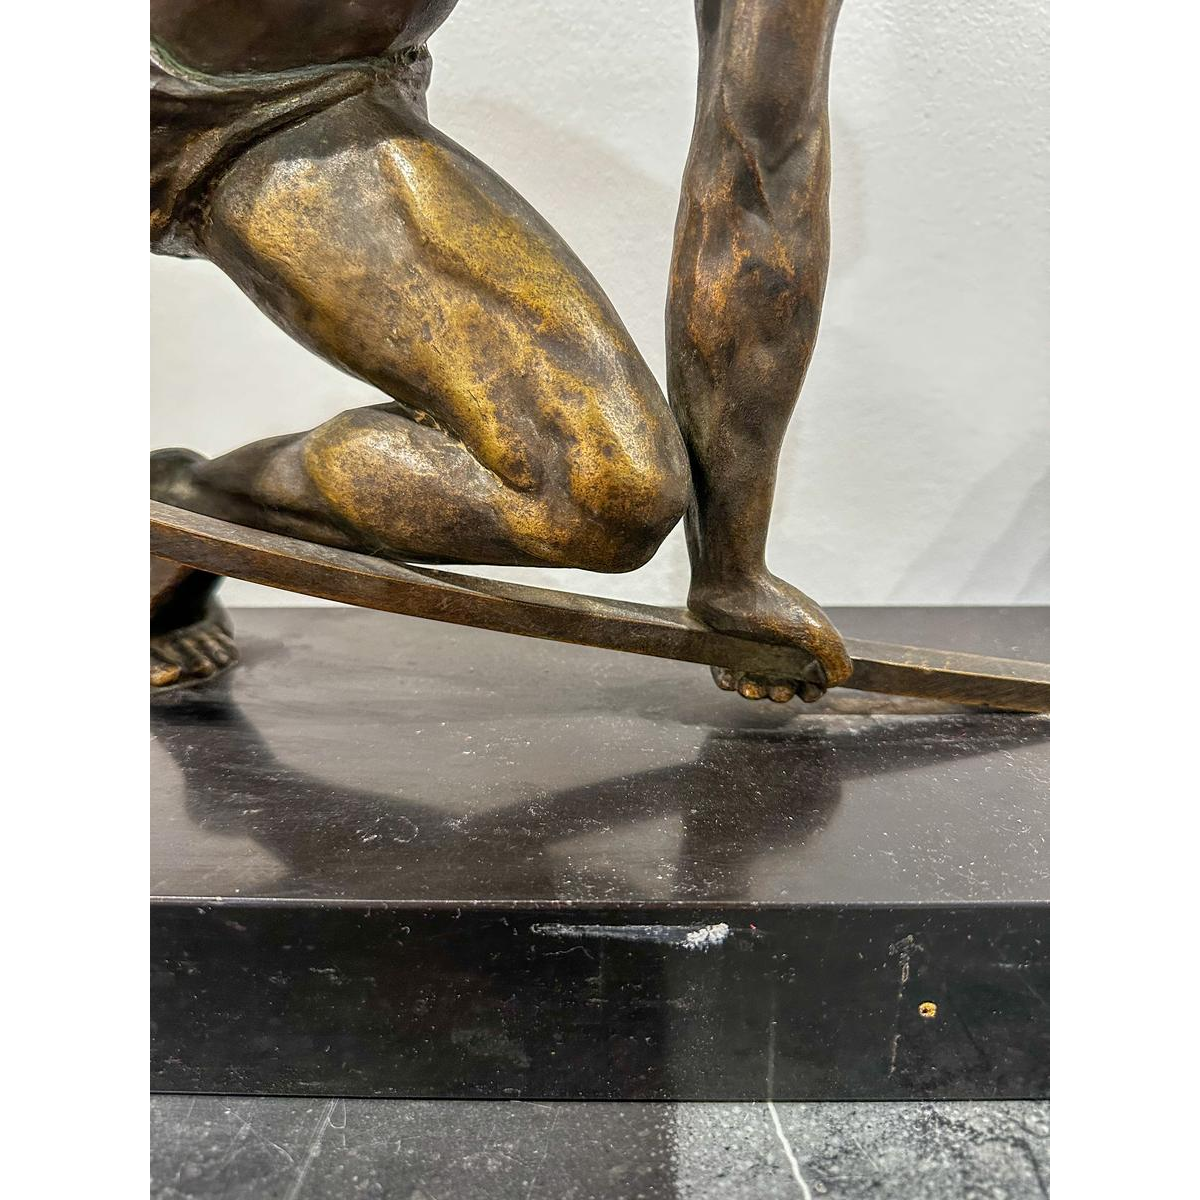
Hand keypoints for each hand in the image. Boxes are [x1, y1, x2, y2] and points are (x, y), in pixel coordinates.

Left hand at [689, 571, 852, 702]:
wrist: (729, 582)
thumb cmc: (774, 604)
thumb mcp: (818, 632)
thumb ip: (837, 660)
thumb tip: (836, 681)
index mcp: (801, 642)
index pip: (811, 679)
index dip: (812, 691)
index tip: (807, 691)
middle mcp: (775, 647)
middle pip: (781, 687)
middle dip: (781, 694)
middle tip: (777, 688)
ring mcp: (747, 650)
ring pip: (753, 687)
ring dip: (754, 692)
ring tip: (750, 683)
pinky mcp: (721, 651)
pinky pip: (727, 679)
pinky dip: (730, 682)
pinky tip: (732, 673)